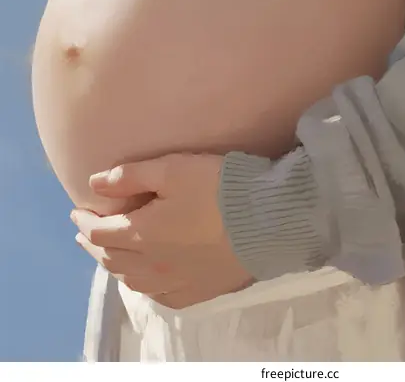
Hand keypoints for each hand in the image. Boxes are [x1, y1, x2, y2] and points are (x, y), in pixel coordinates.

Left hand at [71, 153, 253, 307]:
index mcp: (142, 234)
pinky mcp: (200, 291)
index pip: (100, 232)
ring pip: (133, 280)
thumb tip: (93, 184)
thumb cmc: (218, 188)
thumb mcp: (172, 168)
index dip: (85, 220)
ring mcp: (176, 282)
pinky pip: (161, 295)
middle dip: (95, 243)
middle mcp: (153, 264)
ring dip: (116, 264)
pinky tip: (147, 279)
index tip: (78, 209)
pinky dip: (145, 285)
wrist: (267, 221)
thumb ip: (130, 176)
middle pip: (112, 258)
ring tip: (112, 253)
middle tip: (87, 232)